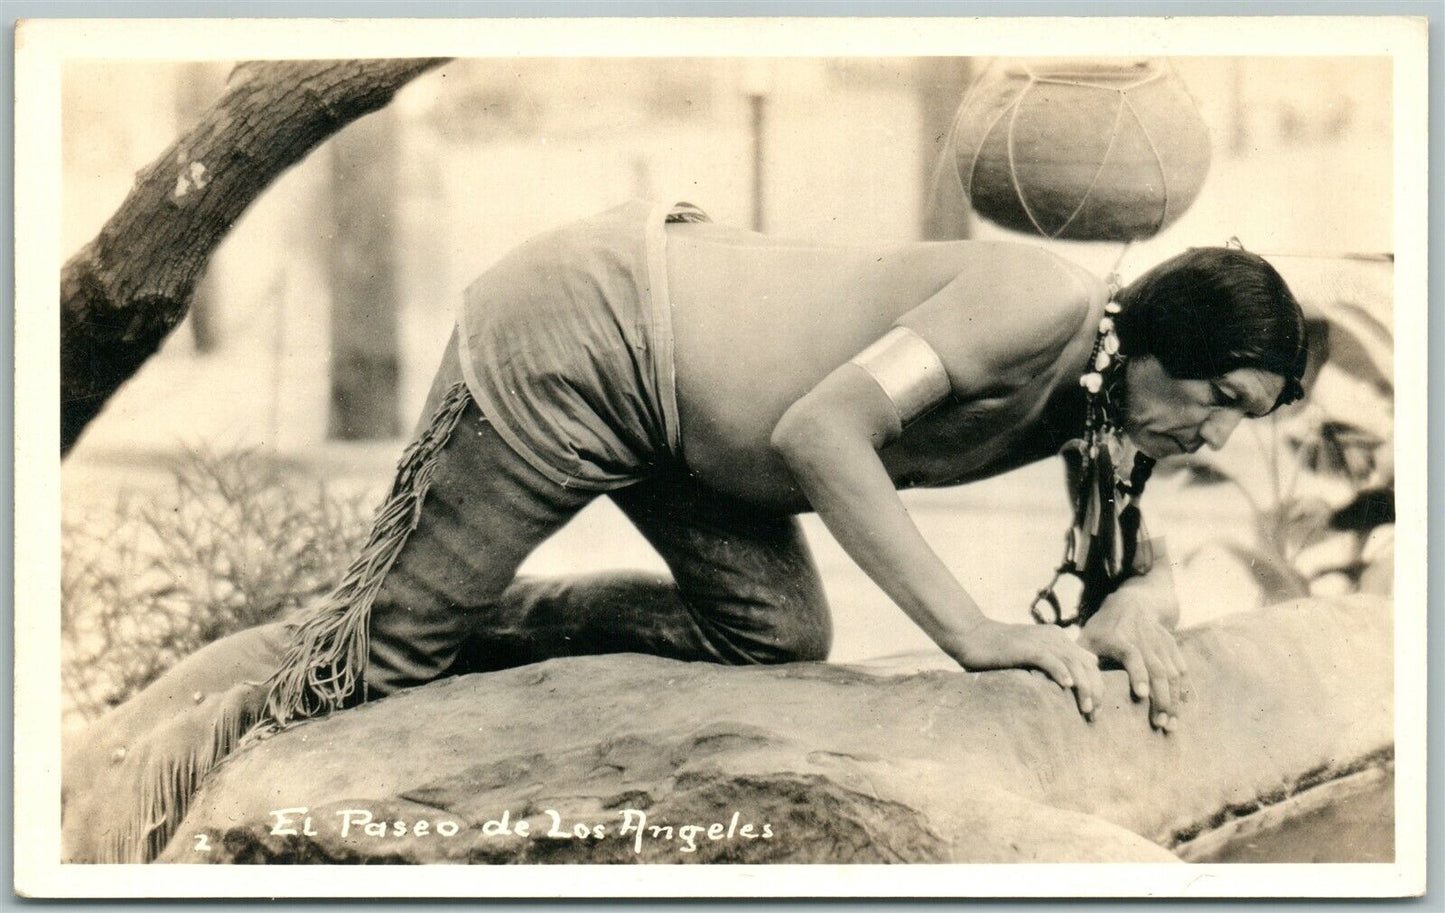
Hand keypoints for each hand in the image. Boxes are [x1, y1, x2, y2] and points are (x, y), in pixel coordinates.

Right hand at [951, 619, 1103, 719]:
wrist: (971, 635)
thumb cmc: (997, 650)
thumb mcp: (1030, 654)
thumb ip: (1049, 663)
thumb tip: (1069, 681)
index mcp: (1058, 639)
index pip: (1088, 663)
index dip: (1096, 686)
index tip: (1094, 710)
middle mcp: (1054, 637)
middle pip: (1086, 665)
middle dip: (1095, 691)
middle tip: (1093, 715)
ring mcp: (1041, 641)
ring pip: (1073, 665)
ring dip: (1083, 687)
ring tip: (1085, 708)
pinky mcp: (1027, 647)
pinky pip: (1050, 660)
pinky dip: (1061, 673)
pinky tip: (1067, 687)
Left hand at [1079, 597, 1188, 731]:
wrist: (1133, 601)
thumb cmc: (1103, 627)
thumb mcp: (1087, 638)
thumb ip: (1080, 662)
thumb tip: (1072, 691)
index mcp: (1118, 637)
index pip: (1132, 654)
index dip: (1138, 673)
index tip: (1141, 695)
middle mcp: (1143, 638)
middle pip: (1158, 669)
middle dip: (1162, 699)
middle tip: (1160, 724)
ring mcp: (1160, 641)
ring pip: (1173, 672)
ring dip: (1174, 699)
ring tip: (1171, 724)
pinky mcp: (1172, 645)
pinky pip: (1182, 669)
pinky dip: (1182, 690)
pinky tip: (1179, 709)